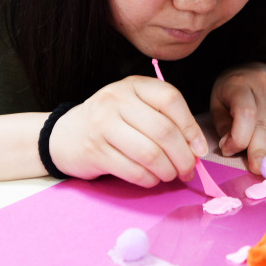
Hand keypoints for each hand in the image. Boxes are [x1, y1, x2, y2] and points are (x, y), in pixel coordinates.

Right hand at [48, 76, 207, 186]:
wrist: (65, 135)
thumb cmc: (111, 122)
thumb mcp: (135, 108)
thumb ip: (164, 119)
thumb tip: (196, 148)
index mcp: (133, 85)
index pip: (170, 99)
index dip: (191, 127)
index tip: (200, 149)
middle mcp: (116, 100)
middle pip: (163, 130)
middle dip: (183, 156)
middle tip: (189, 170)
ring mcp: (103, 125)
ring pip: (150, 153)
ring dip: (168, 171)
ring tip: (171, 175)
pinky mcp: (95, 151)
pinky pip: (133, 171)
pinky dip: (149, 179)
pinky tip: (152, 179)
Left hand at [210, 62, 265, 171]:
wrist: (250, 68)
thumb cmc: (229, 91)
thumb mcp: (218, 104)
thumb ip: (223, 126)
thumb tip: (230, 148)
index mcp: (240, 85)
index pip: (245, 113)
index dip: (239, 137)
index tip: (229, 151)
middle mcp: (263, 86)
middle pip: (264, 122)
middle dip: (261, 149)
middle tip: (259, 169)